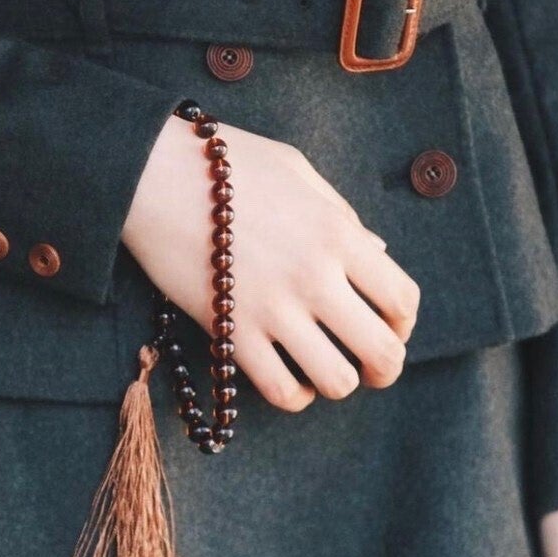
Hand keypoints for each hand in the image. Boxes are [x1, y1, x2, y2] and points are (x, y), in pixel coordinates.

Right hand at [121, 114, 419, 409]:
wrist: (153, 173)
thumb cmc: (228, 163)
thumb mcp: (298, 172)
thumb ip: (342, 215)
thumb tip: (378, 254)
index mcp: (337, 232)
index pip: (402, 299)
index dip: (404, 323)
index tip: (390, 325)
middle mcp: (314, 276)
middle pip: (382, 351)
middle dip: (386, 367)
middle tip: (370, 365)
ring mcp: (272, 309)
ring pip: (336, 382)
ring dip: (338, 381)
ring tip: (326, 367)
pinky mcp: (230, 332)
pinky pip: (281, 392)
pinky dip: (295, 394)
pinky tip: (289, 374)